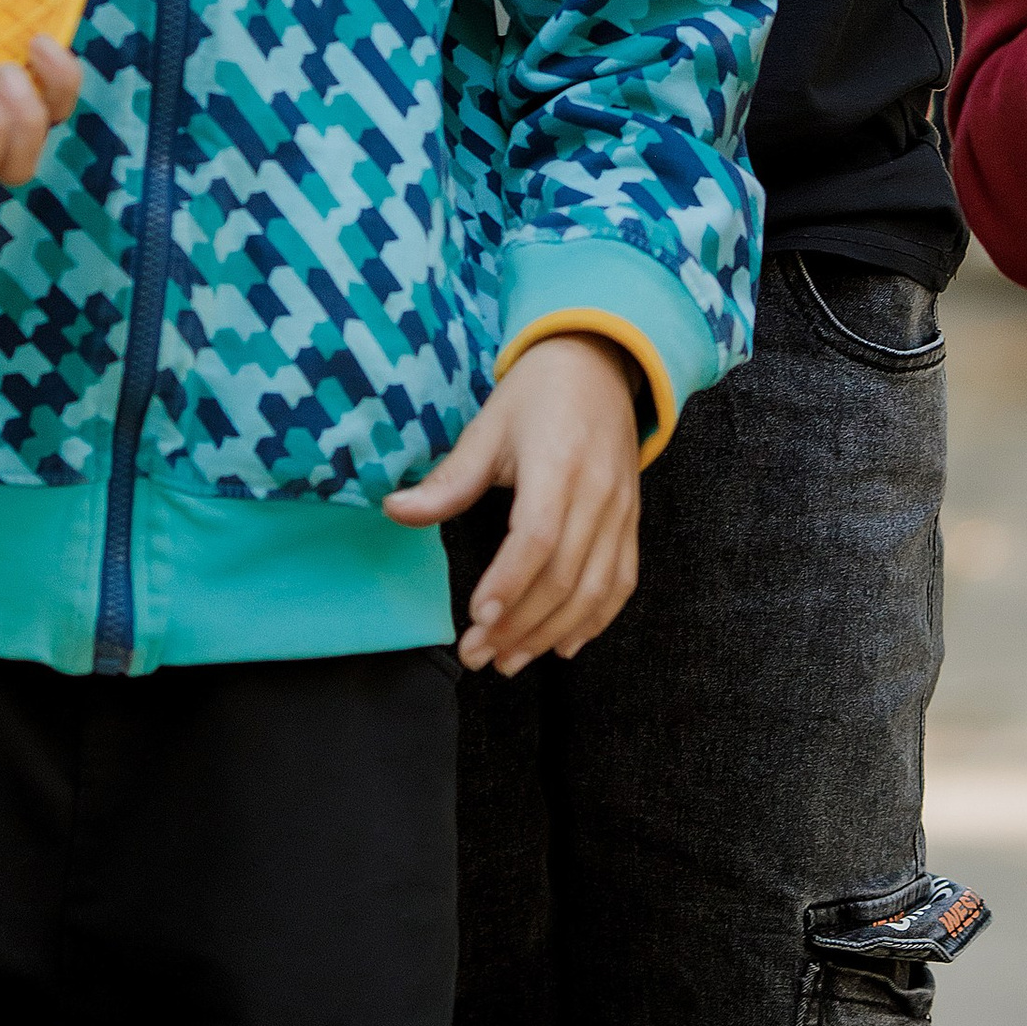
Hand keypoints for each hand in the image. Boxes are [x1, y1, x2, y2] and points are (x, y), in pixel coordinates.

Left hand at [384, 333, 643, 674]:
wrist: (598, 365)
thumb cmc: (536, 395)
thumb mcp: (486, 428)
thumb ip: (448, 480)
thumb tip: (394, 510)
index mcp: (558, 463)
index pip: (538, 536)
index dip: (509, 582)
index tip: (477, 619)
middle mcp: (597, 492)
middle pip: (564, 574)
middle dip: (519, 625)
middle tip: (477, 656)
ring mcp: (621, 510)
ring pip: (595, 589)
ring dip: (552, 633)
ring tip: (510, 661)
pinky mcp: (631, 521)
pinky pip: (621, 581)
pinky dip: (596, 620)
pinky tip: (564, 646)